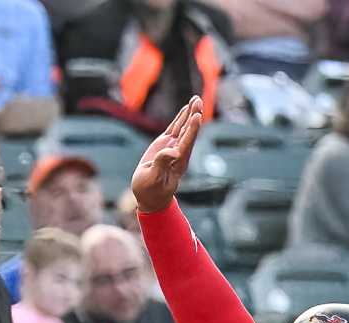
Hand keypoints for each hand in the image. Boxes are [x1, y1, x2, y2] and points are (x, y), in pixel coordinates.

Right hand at [131, 97, 203, 214]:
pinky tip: (187, 109)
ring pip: (184, 127)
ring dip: (190, 113)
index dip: (192, 129)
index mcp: (177, 161)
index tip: (197, 115)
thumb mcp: (153, 179)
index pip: (187, 142)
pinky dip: (181, 118)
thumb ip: (162, 164)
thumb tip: (173, 151)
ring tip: (196, 99)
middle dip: (194, 115)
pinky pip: (175, 129)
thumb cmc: (151, 190)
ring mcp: (173, 147)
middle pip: (189, 131)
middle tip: (199, 99)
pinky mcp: (165, 145)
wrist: (150, 196)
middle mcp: (178, 152)